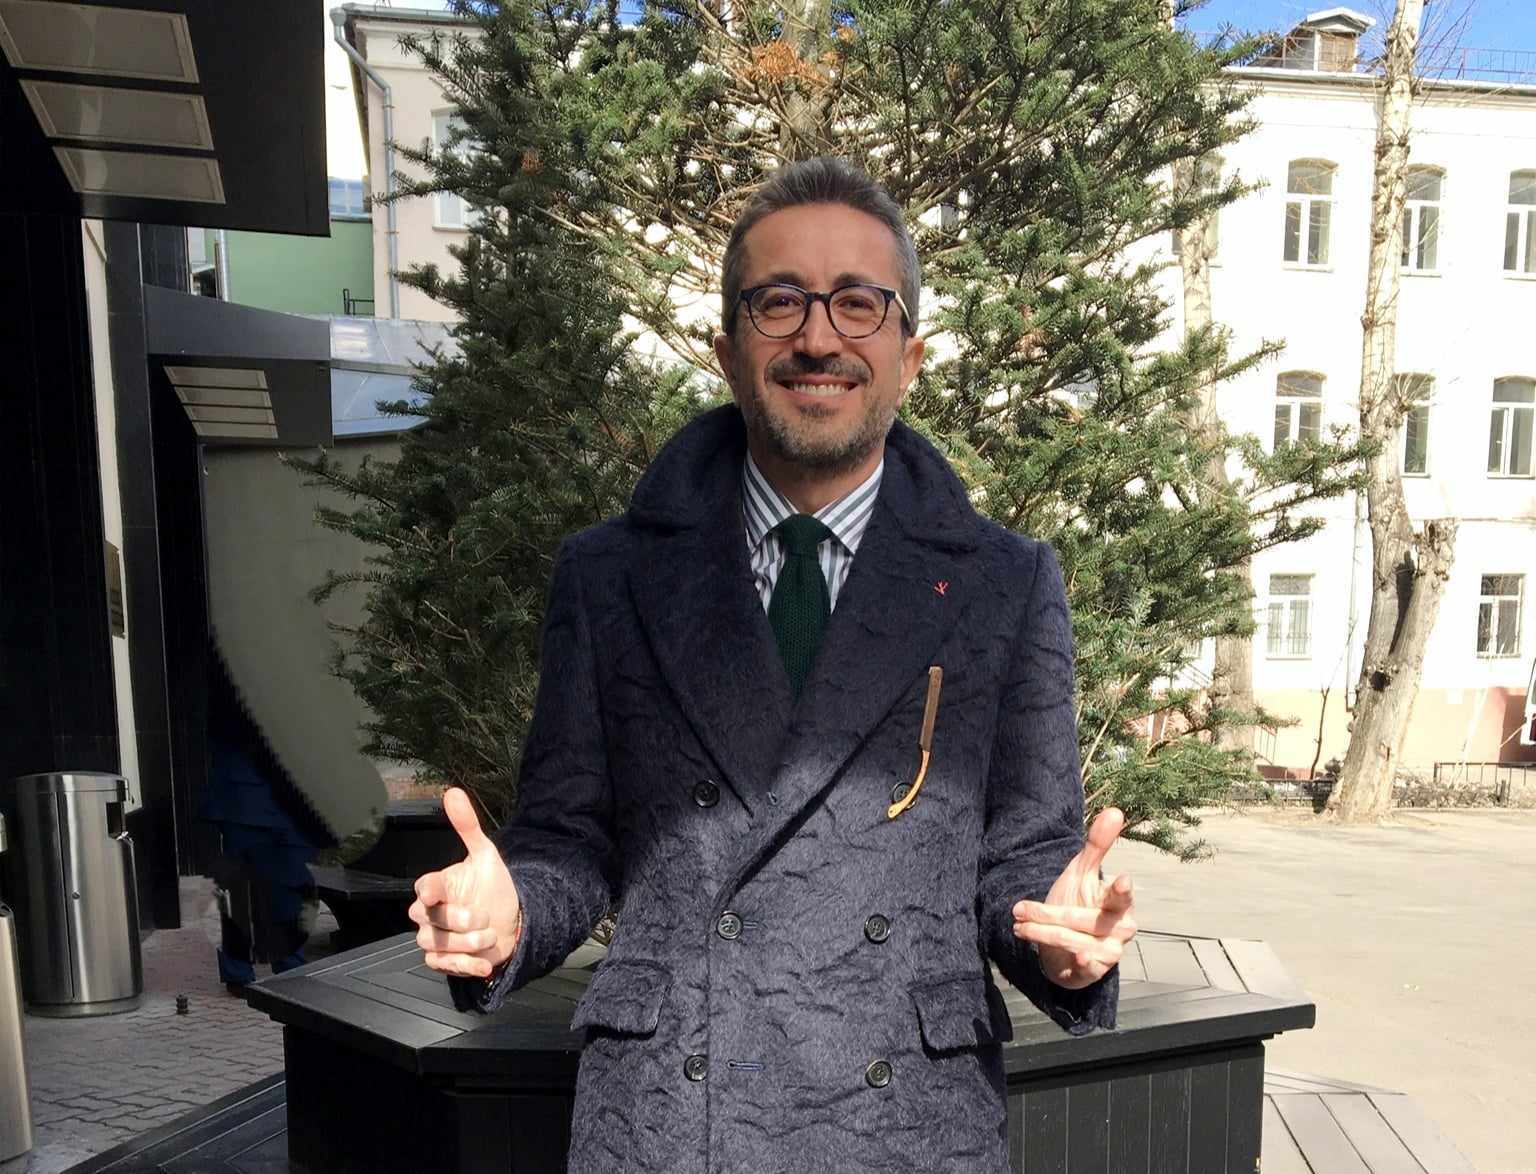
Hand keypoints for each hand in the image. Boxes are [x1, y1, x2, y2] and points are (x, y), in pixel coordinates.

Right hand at [409, 787, 521, 979]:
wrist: (510, 920)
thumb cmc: (492, 888)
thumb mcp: (485, 855)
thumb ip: (468, 826)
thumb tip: (453, 793)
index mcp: (438, 886)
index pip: (423, 888)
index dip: (430, 891)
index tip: (440, 892)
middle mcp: (431, 913)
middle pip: (427, 920)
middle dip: (457, 921)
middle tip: (483, 918)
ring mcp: (435, 937)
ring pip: (435, 945)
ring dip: (466, 944)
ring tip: (489, 935)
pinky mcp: (444, 960)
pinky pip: (442, 966)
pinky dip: (465, 965)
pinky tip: (484, 961)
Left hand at [1011, 807, 1136, 990]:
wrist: (1066, 947)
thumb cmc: (1079, 903)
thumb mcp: (1082, 873)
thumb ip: (1097, 845)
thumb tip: (1115, 810)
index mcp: (1117, 902)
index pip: (1121, 895)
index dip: (1122, 889)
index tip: (1122, 880)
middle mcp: (1118, 928)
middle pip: (1084, 919)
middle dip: (1048, 913)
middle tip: (1018, 908)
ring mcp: (1109, 952)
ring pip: (1074, 940)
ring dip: (1042, 932)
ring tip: (1019, 925)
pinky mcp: (1095, 970)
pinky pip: (1088, 968)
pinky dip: (1080, 963)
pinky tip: (1071, 957)